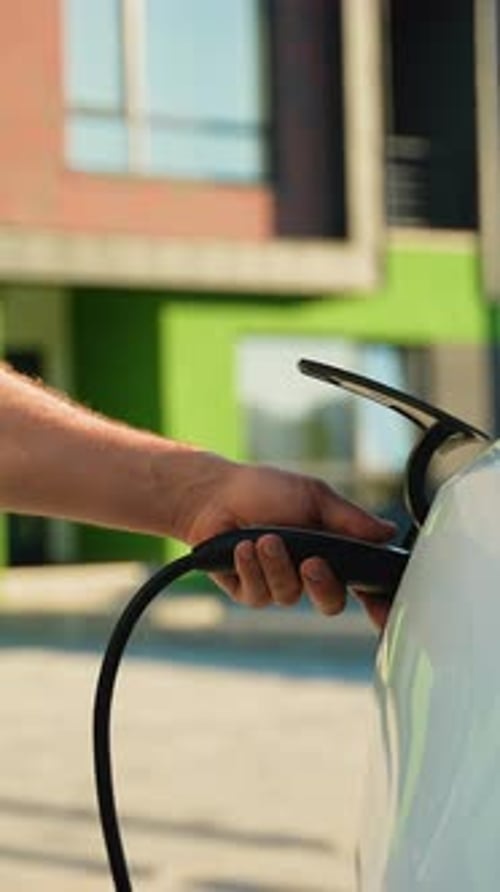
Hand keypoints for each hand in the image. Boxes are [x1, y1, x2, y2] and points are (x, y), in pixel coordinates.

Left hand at [180, 456, 395, 616]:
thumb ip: (350, 518)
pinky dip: (251, 568)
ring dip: (277, 565)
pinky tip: (242, 547)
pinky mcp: (249, 591)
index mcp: (332, 552)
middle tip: (311, 561)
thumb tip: (388, 532)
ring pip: (289, 595)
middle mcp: (308, 574)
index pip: (362, 587)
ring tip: (264, 538)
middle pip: (331, 603)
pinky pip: (259, 595)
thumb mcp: (314, 496)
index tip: (380, 610)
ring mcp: (278, 584)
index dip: (377, 605)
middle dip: (322, 585)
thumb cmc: (265, 491)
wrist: (216, 494)